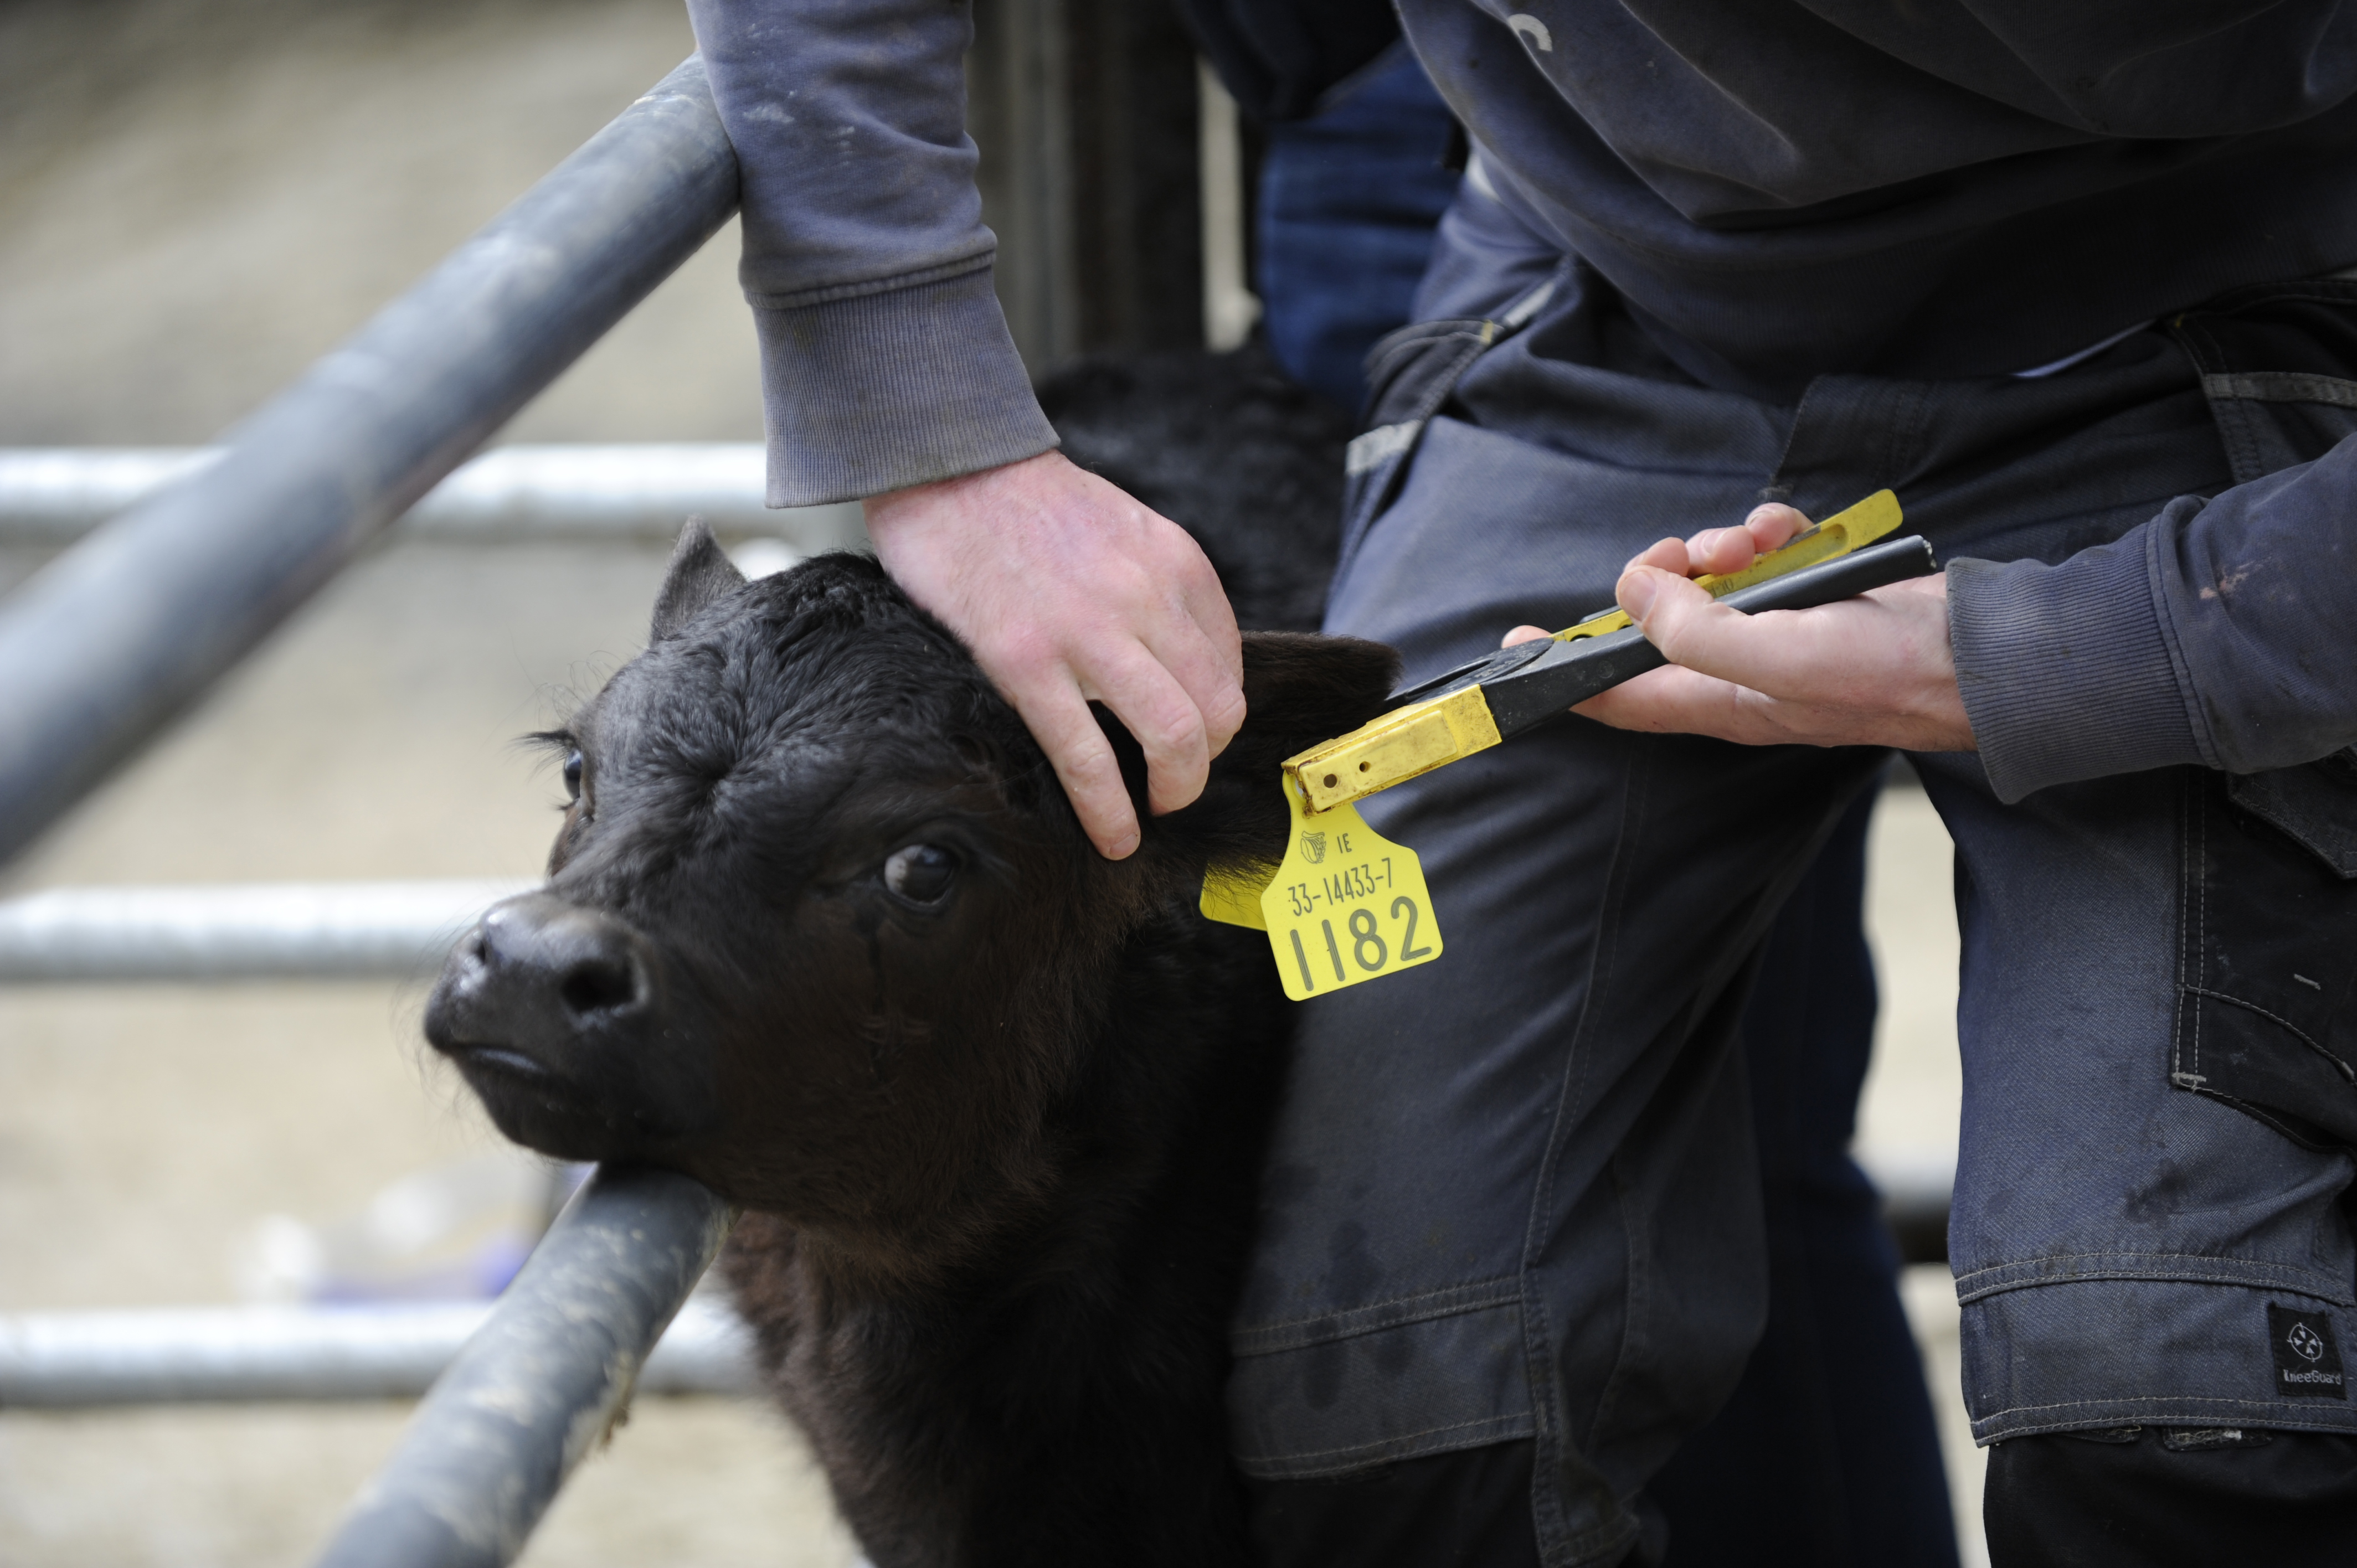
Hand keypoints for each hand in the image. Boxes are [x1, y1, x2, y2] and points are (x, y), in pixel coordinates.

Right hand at [866, 450, 1244, 858]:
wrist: (949, 461)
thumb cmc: (1027, 501)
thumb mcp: (1125, 527)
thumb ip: (1158, 587)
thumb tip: (1177, 662)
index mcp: (1176, 562)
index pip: (1230, 665)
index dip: (1215, 715)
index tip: (1190, 736)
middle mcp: (1146, 596)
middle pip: (1217, 710)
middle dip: (1204, 762)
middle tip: (1175, 781)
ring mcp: (1088, 632)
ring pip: (1173, 737)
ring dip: (1173, 791)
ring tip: (1152, 810)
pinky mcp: (1027, 661)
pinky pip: (1087, 757)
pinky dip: (1109, 811)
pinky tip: (1113, 835)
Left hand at [1501, 503, 1975, 751]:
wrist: (1984, 652)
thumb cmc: (1890, 671)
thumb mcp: (1782, 658)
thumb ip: (1697, 635)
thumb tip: (1631, 595)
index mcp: (1720, 701)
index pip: (1620, 697)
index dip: (1564, 675)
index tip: (1513, 650)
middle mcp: (1738, 671)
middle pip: (1657, 623)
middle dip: (1659, 579)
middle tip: (1684, 554)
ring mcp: (1775, 632)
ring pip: (1710, 579)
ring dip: (1720, 545)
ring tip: (1753, 540)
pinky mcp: (1810, 596)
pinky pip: (1763, 557)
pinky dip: (1766, 533)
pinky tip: (1787, 528)